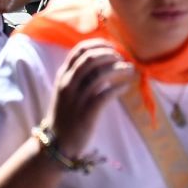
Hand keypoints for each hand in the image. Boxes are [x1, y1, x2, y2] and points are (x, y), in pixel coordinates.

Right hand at [47, 39, 134, 156]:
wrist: (57, 142)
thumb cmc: (65, 115)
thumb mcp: (66, 91)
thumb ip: (78, 77)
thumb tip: (101, 64)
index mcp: (63, 76)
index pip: (79, 50)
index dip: (98, 45)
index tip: (111, 46)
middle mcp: (68, 83)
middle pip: (90, 59)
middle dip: (109, 55)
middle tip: (122, 58)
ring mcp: (76, 98)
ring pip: (99, 75)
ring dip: (117, 69)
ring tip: (129, 70)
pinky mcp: (87, 113)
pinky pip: (105, 95)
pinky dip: (118, 88)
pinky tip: (126, 87)